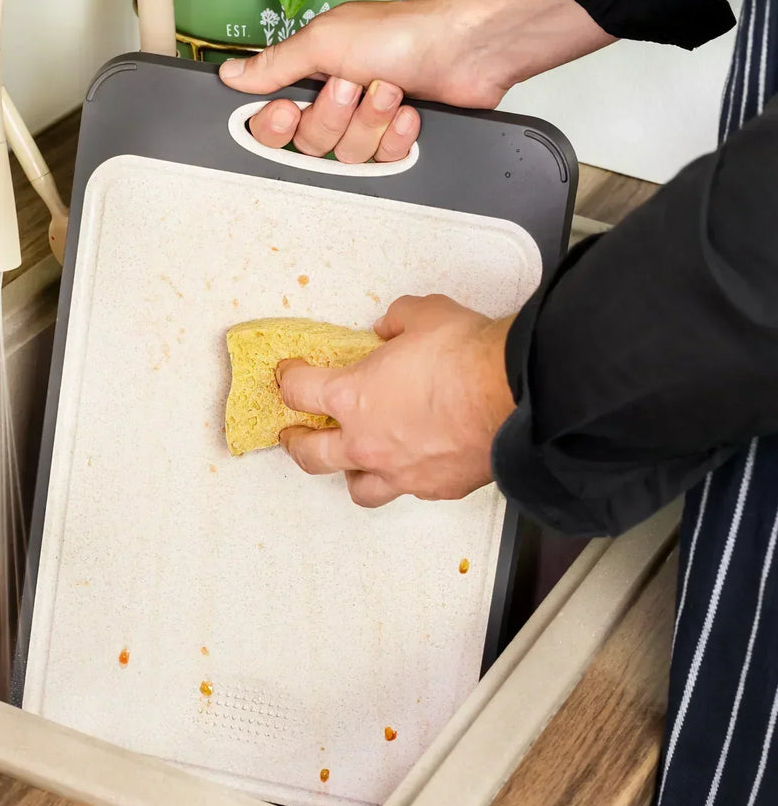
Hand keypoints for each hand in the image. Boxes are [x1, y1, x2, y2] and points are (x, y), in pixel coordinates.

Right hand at [220, 0, 613, 162]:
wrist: (463, 47)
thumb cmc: (400, 32)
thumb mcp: (323, 42)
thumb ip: (274, 65)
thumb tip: (231, 76)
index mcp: (311, 77)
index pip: (271, 123)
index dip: (275, 126)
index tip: (285, 110)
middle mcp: (336, 103)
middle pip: (310, 144)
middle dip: (334, 117)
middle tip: (352, 86)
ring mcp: (367, 124)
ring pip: (347, 156)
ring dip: (370, 123)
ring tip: (390, 89)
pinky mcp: (397, 142)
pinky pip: (382, 162)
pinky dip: (397, 136)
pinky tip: (409, 111)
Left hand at [276, 295, 515, 506]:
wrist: (517, 395)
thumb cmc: (469, 357)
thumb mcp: (425, 314)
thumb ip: (399, 321)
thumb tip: (392, 327)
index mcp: (352, 397)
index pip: (299, 392)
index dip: (289, 380)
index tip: (289, 375)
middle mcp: (367, 443)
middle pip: (310, 455)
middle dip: (296, 442)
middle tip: (293, 435)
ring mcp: (400, 472)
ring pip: (357, 488)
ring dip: (348, 474)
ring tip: (350, 464)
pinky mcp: (436, 488)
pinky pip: (408, 490)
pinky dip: (404, 478)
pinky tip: (412, 465)